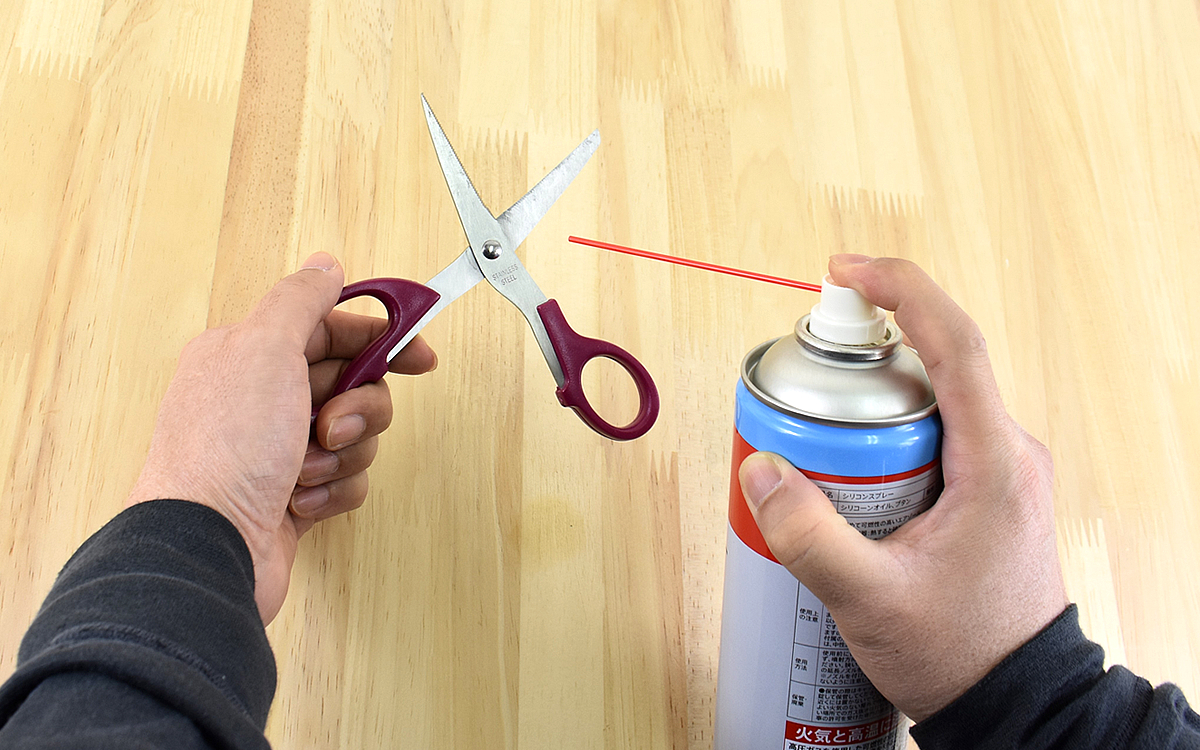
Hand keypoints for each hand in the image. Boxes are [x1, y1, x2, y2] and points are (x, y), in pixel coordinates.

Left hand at [126, 253, 436, 623]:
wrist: (207, 547)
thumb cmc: (226, 451)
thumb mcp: (265, 349)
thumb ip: (301, 301)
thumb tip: (324, 264)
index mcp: (248, 354)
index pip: (331, 329)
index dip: (380, 340)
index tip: (419, 357)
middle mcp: (260, 399)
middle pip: (352, 383)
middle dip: (360, 406)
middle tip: (334, 424)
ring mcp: (276, 451)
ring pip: (355, 434)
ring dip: (345, 453)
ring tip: (308, 471)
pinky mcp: (292, 497)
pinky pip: (345, 481)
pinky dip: (334, 492)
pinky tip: (301, 503)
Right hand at [738, 254, 1067, 721]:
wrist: (1015, 700)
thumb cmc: (961, 652)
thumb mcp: (870, 599)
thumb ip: (807, 535)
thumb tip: (759, 470)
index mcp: (994, 461)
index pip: (956, 342)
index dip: (902, 290)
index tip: (847, 271)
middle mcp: (1008, 453)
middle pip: (934, 365)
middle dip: (863, 360)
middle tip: (803, 384)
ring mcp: (1001, 470)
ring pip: (930, 402)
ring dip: (871, 405)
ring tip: (818, 443)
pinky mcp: (986, 489)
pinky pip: (934, 435)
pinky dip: (886, 436)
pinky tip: (848, 476)